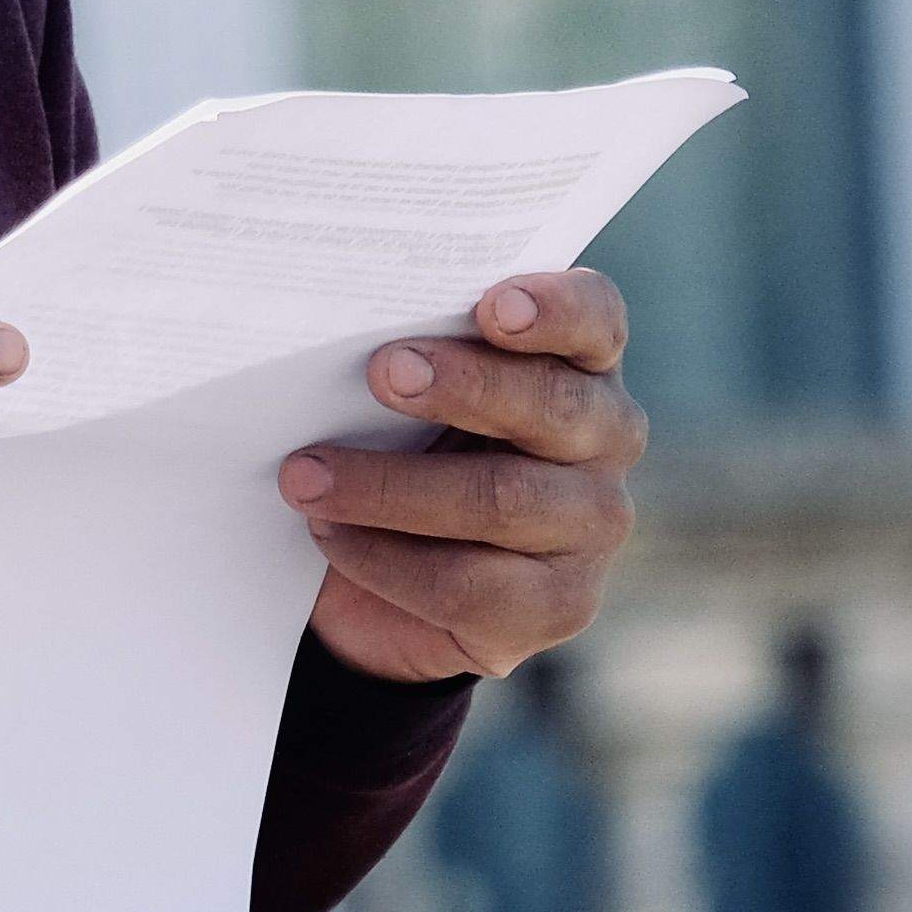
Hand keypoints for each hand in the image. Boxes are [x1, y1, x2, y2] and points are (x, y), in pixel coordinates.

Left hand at [283, 269, 644, 688]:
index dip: (555, 308)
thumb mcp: (405, 390)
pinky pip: (467, 583)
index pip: (595, 318)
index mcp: (579, 362)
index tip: (493, 306)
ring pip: (503, 500)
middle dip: (465, 386)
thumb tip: (327, 325)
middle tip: (382, 371)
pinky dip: (384, 558)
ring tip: (306, 475)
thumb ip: (405, 352)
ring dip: (390, 486)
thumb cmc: (401, 446)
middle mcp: (605, 439)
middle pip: (554, 405)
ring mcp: (592, 526)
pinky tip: (328, 534)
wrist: (390, 581)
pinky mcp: (559, 606)